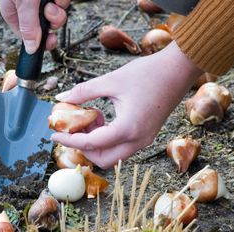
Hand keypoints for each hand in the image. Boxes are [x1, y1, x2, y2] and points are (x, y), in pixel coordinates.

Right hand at [0, 0, 68, 53]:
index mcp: (14, 12)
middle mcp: (28, 7)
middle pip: (46, 26)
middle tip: (51, 12)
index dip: (41, 41)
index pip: (28, 36)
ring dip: (59, 7)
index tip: (49, 40)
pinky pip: (63, 3)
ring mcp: (42, 2)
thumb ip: (28, 26)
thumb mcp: (22, 3)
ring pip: (57, 14)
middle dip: (53, 21)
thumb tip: (31, 50)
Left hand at [51, 42, 202, 167]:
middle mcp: (138, 140)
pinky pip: (123, 147)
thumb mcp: (111, 80)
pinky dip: (108, 139)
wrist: (179, 70)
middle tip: (74, 128)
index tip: (55, 134)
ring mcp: (144, 140)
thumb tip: (61, 99)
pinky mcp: (147, 135)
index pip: (92, 144)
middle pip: (103, 159)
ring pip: (113, 156)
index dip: (70, 140)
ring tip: (91, 118)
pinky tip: (104, 118)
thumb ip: (84, 91)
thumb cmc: (148, 73)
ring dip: (97, 144)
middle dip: (84, 148)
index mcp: (128, 129)